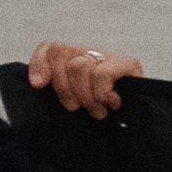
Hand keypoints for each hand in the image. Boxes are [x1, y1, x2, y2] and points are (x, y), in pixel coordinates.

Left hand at [30, 42, 146, 119]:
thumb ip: (48, 84)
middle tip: (77, 106)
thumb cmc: (97, 113)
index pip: (49, 46)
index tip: (39, 85)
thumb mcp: (67, 100)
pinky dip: (102, 94)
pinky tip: (111, 103)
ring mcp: (110, 56)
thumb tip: (38, 81)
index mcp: (74, 57)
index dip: (40, 64)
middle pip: (60, 53)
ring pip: (79, 67)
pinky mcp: (129, 64)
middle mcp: (92, 52)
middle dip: (64, 87)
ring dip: (86, 97)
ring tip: (97, 110)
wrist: (133, 126)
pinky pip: (102, 75)